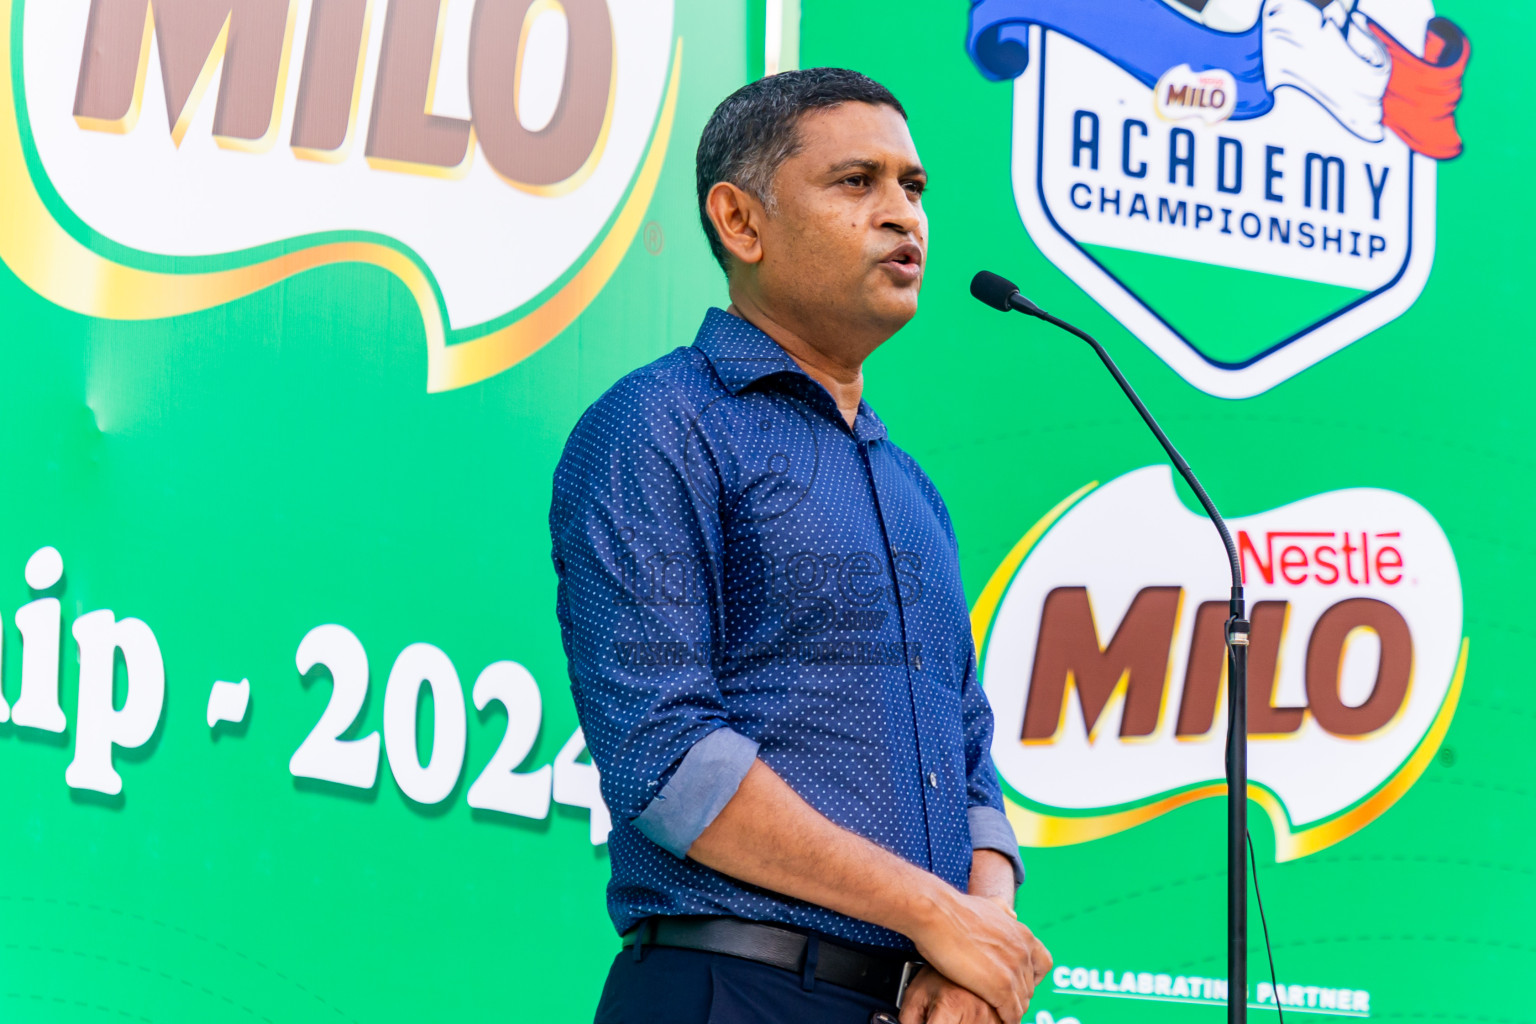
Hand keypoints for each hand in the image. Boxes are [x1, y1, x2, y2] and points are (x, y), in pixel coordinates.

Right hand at [904, 890, 1051, 1023]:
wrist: (936, 913)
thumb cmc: (953, 909)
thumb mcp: (987, 904)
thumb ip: (1002, 912)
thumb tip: (1012, 914)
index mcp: (1022, 934)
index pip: (1042, 964)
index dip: (1031, 975)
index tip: (1017, 980)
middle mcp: (1023, 952)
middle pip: (1030, 986)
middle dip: (1017, 994)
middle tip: (1002, 999)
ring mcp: (1014, 969)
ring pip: (1022, 1002)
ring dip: (1011, 1009)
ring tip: (997, 1011)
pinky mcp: (1001, 986)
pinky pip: (1011, 1013)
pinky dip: (1006, 1020)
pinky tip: (996, 1020)